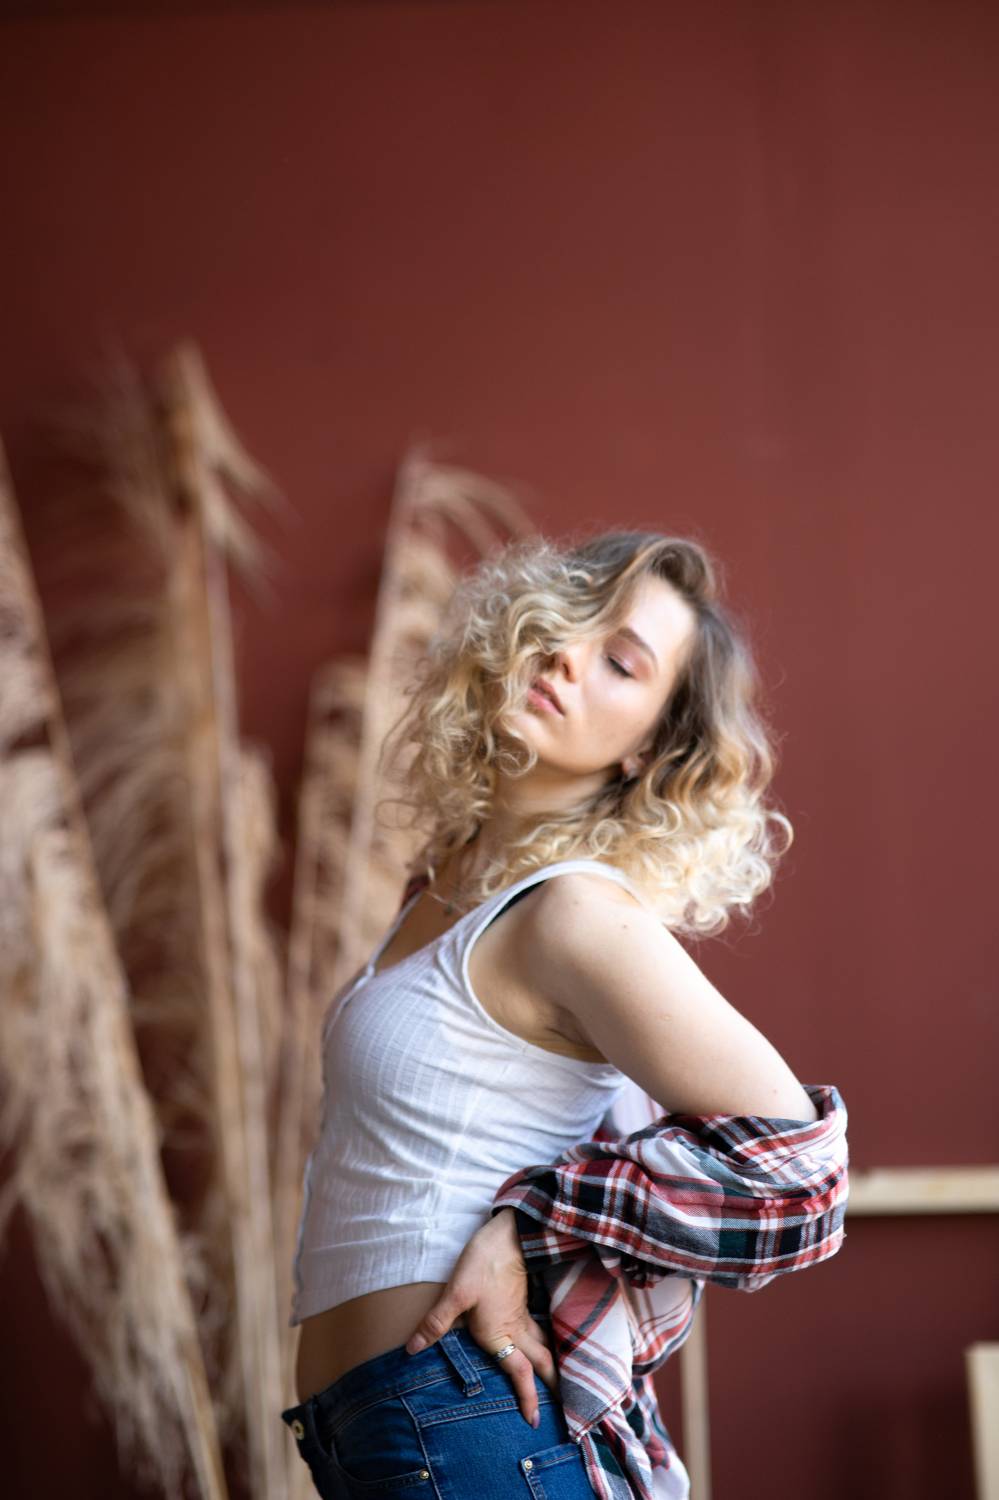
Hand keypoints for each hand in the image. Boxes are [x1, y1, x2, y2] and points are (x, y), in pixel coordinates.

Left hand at [404, 1207, 557, 1426]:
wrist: (510, 1233)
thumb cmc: (484, 1262)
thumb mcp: (455, 1292)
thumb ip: (436, 1322)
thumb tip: (412, 1349)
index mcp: (500, 1332)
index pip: (519, 1372)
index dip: (527, 1397)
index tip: (532, 1420)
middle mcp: (516, 1328)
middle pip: (540, 1362)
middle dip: (550, 1386)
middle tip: (559, 1407)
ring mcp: (523, 1313)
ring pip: (543, 1346)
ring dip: (550, 1365)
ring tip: (554, 1381)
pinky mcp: (523, 1300)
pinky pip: (538, 1330)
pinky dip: (544, 1344)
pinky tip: (541, 1344)